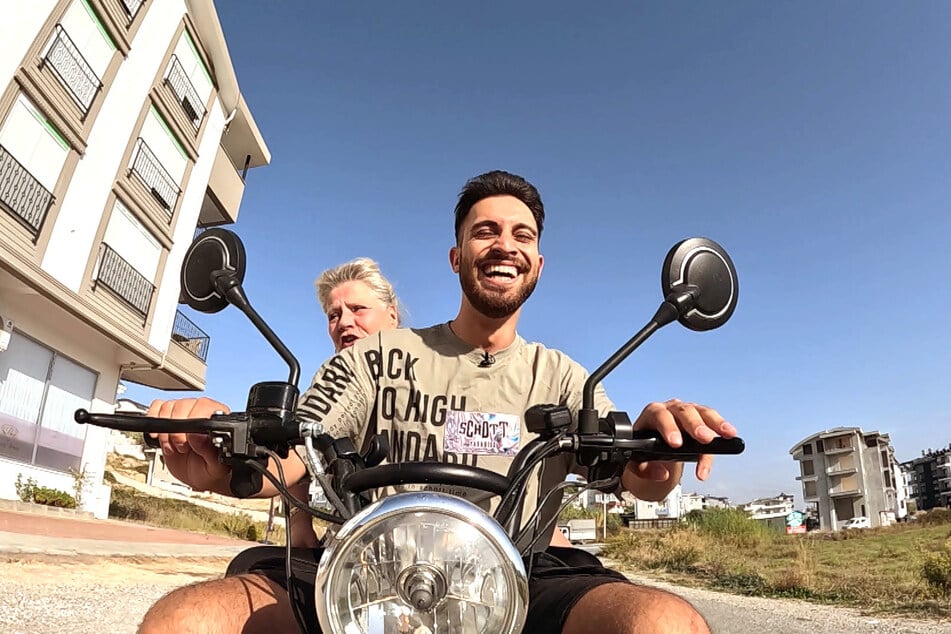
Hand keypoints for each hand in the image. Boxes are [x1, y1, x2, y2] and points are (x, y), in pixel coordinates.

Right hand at [147, 397, 233, 495]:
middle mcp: (202, 412)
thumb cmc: (211, 469)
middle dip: (177, 431)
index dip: (192, 423)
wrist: (200, 476)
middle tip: (182, 448)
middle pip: (182, 405)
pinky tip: (159, 436)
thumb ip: (209, 452)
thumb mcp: (215, 467)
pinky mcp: (168, 418)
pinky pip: (157, 406)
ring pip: (168, 407)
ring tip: (174, 447)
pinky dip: (154, 420)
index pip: (203, 406)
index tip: (189, 442)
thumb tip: (198, 436)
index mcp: (218, 420)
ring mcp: (184, 413)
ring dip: (165, 431)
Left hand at [621, 399, 735, 500]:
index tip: (676, 444)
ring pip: (702, 412)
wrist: (650, 445)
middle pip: (683, 412)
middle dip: (695, 425)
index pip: (659, 416)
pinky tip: (731, 436)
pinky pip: (712, 422)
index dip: (668, 428)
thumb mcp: (635, 462)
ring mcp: (687, 412)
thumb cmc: (642, 451)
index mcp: (651, 415)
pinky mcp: (700, 418)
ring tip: (727, 434)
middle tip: (704, 439)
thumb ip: (643, 470)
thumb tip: (662, 474)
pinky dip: (721, 429)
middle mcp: (670, 409)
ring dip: (715, 423)